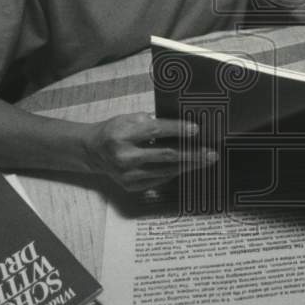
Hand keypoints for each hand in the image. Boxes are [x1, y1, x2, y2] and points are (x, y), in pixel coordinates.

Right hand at [83, 112, 216, 192]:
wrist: (94, 151)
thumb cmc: (116, 131)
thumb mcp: (130, 118)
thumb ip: (154, 122)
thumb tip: (184, 126)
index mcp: (123, 134)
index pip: (156, 130)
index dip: (178, 129)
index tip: (197, 129)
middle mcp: (124, 156)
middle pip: (165, 155)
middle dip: (192, 153)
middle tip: (211, 152)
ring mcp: (127, 174)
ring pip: (166, 170)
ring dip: (188, 165)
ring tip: (205, 160)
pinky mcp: (131, 186)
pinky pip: (159, 179)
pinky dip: (175, 172)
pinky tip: (187, 166)